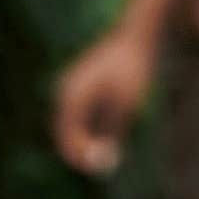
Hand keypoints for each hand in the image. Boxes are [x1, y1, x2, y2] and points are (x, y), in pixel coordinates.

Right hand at [53, 23, 159, 176]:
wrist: (134, 33)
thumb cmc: (131, 66)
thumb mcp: (126, 103)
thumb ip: (112, 130)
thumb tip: (104, 157)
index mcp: (72, 95)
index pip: (67, 136)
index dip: (82, 155)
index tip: (101, 165)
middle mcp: (64, 90)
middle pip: (64, 131)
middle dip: (80, 149)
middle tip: (102, 162)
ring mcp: (68, 84)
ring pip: (69, 122)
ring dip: (83, 138)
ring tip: (106, 147)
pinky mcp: (77, 82)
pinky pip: (76, 112)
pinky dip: (86, 125)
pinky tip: (103, 129)